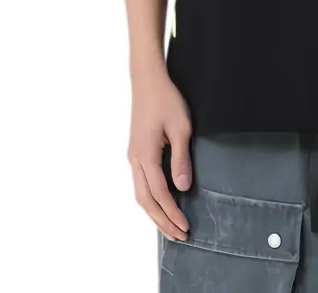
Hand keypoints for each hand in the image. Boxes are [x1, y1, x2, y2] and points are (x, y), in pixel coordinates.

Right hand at [127, 66, 192, 241]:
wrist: (147, 81)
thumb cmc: (166, 100)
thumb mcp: (181, 128)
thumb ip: (181, 159)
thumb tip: (183, 188)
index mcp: (145, 156)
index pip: (159, 194)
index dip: (172, 213)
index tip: (185, 227)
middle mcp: (135, 160)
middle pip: (145, 201)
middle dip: (161, 221)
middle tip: (178, 236)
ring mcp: (133, 156)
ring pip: (140, 194)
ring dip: (154, 213)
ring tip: (170, 227)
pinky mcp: (135, 152)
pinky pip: (140, 183)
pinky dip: (150, 199)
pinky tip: (160, 203)